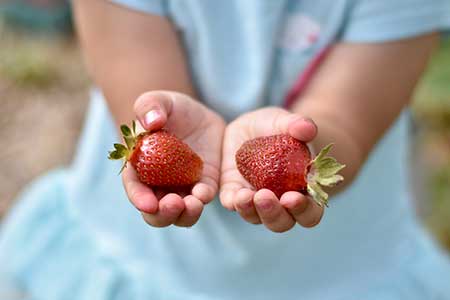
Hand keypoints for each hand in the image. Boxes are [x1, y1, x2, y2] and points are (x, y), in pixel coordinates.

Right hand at [122, 91, 224, 226]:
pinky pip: (203, 198)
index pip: (135, 189)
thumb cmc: (170, 108)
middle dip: (162, 214)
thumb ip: (148, 106)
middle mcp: (159, 185)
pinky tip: (205, 192)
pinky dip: (203, 199)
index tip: (148, 203)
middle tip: (174, 204)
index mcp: (140, 169)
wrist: (199, 114)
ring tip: (193, 204)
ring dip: (185, 215)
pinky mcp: (204, 185)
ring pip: (181, 214)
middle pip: (156, 212)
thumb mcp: (159, 100)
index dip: (139, 199)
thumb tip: (151, 123)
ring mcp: (183, 188)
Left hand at [220, 107, 323, 232]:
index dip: (304, 210)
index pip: (311, 211)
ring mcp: (256, 201)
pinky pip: (232, 204)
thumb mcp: (286, 122)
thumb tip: (308, 128)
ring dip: (251, 211)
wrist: (249, 127)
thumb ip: (298, 124)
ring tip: (244, 196)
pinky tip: (233, 195)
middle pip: (282, 222)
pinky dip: (233, 203)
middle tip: (265, 197)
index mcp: (303, 190)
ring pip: (256, 217)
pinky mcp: (233, 193)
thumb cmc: (278, 128)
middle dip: (274, 213)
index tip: (293, 198)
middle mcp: (281, 203)